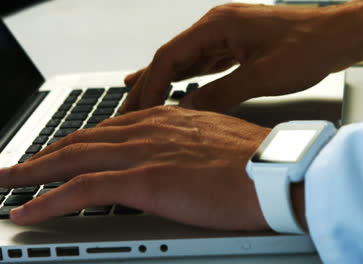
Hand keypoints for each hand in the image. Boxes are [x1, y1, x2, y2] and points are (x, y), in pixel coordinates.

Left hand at [0, 106, 273, 229]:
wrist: (277, 171)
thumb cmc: (256, 161)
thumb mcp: (216, 143)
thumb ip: (189, 146)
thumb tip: (180, 160)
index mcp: (169, 120)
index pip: (110, 127)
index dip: (81, 139)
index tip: (64, 149)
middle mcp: (151, 130)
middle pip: (83, 139)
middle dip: (46, 153)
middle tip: (20, 165)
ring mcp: (146, 153)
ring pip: (74, 158)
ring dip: (36, 172)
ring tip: (10, 182)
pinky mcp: (146, 180)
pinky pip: (84, 189)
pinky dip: (50, 199)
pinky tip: (29, 208)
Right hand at [121, 0, 362, 112]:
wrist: (340, 36)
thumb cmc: (310, 46)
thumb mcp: (262, 76)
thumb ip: (221, 93)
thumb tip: (187, 109)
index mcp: (218, 25)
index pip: (170, 55)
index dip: (150, 83)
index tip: (138, 107)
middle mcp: (217, 26)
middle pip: (172, 56)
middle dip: (149, 83)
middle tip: (128, 108)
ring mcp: (226, 35)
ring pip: (185, 60)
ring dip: (164, 82)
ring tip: (141, 102)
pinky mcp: (236, 46)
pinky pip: (203, 63)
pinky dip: (186, 78)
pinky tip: (175, 88)